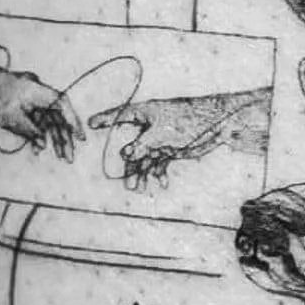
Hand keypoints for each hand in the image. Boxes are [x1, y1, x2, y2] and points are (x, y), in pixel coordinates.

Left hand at [0, 67, 84, 159]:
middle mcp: (39, 93)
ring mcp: (34, 99)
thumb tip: (43, 144)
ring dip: (54, 138)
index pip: (62, 105)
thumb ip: (32, 132)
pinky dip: (40, 133)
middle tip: (69, 157)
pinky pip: (40, 120)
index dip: (73, 121)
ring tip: (59, 157)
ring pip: (50, 120)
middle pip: (58, 117)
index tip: (80, 137)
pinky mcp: (28, 105)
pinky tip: (39, 149)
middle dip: (64, 138)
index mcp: (38, 91)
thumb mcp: (14, 120)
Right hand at [89, 89, 268, 190]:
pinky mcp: (170, 148)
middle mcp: (148, 127)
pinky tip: (161, 184)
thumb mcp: (162, 134)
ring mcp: (159, 139)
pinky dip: (159, 173)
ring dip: (143, 174)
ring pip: (145, 159)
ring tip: (141, 190)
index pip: (119, 116)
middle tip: (129, 186)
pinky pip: (159, 163)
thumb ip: (143, 145)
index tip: (89, 123)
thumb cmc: (187, 120)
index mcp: (143, 114)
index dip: (104, 120)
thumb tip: (125, 156)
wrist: (215, 123)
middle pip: (132, 149)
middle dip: (130, 168)